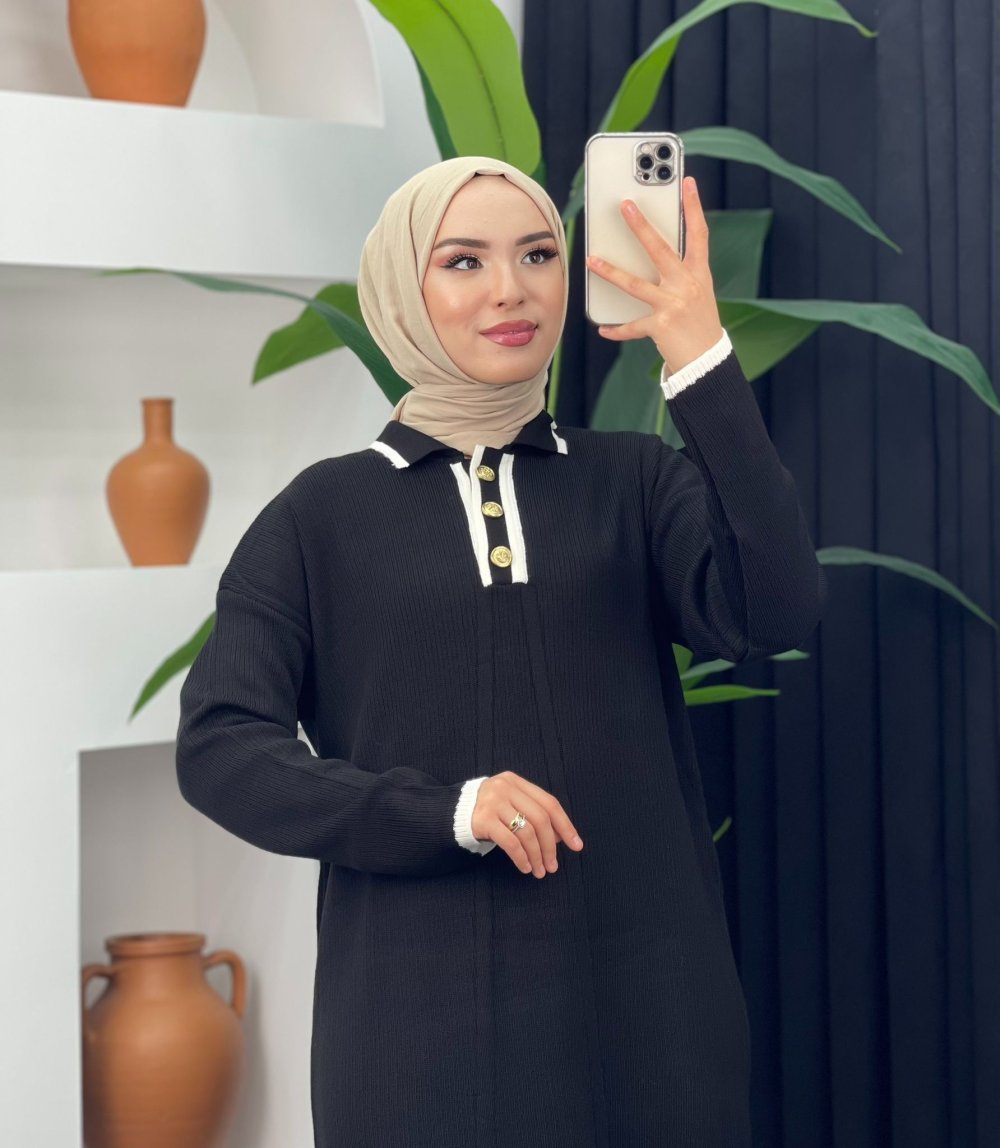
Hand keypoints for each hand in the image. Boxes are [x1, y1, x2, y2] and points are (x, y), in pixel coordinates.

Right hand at [471, 771, 583, 877]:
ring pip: (526, 832)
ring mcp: (493, 802)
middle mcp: (505, 788)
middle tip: (553, 866)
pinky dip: (521, 857)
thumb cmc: (490, 810)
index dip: (565, 825)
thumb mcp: (512, 804)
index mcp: (517, 782)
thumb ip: (534, 814)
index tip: (576, 845)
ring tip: (539, 871)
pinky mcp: (483, 819)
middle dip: (550, 846)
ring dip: (536, 856)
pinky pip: (510, 842)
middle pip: (540, 819)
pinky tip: (525, 867)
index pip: (549, 803)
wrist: (454, 812)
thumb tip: (561, 837)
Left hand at [585, 175, 724, 374]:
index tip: (688, 182)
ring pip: (635, 285)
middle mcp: (687, 286)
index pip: (699, 233)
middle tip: (625, 206)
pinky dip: (617, 329)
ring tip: (592, 261)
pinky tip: (603, 329)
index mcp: (699, 274)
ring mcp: (673, 305)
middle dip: (641, 226)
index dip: (694, 207)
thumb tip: (648, 253)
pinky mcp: (660, 326)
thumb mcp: (697, 292)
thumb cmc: (699, 322)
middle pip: (660, 250)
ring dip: (611, 272)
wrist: (707, 360)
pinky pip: (632, 326)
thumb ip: (678, 273)